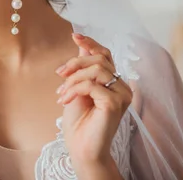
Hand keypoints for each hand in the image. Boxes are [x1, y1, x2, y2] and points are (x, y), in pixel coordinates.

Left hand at [55, 33, 132, 167]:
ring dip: (73, 79)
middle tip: (60, 75)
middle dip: (75, 63)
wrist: (80, 146)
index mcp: (114, 82)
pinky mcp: (115, 104)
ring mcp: (122, 95)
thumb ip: (83, 69)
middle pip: (99, 59)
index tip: (75, 36)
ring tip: (62, 93)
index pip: (106, 54)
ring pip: (96, 70)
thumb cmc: (79, 120)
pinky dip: (74, 89)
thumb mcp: (77, 88)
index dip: (91, 43)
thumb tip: (82, 46)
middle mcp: (122, 87)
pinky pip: (92, 85)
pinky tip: (65, 100)